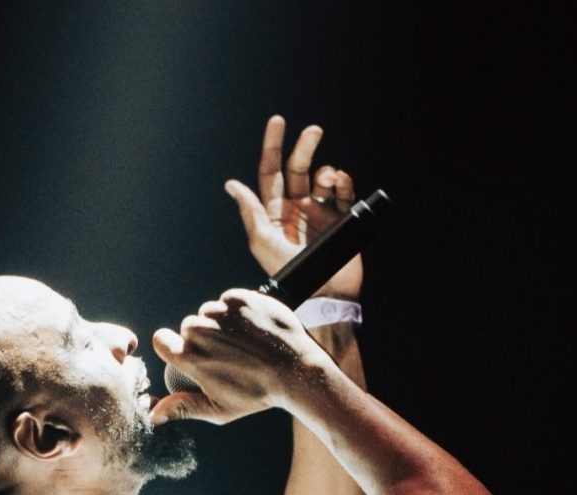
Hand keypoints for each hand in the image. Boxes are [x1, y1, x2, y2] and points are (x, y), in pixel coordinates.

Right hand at [150, 288, 334, 424]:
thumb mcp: (218, 410)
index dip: (172, 346)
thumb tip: (153, 416)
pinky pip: (228, 301)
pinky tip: (252, 329)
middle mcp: (201, 331)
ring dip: (220, 324)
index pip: (160, 340)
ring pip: (209, 313)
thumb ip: (182, 408)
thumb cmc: (258, 394)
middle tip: (228, 355)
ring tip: (243, 343)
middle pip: (188, 327)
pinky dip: (237, 312)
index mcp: (190, 357)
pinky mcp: (240, 298)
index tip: (187, 353)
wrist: (298, 370)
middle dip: (202, 338)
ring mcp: (221, 312)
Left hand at [225, 115, 362, 300]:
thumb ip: (251, 211)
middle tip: (313, 132)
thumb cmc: (287, 271)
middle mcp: (297, 209)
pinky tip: (340, 181)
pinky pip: (344, 193)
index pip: (271, 173)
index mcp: (275, 212)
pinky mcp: (341, 219)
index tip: (277, 122)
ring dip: (325, 171)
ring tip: (328, 179)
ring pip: (322, 179)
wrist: (322, 291)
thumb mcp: (262, 241)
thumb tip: (231, 185)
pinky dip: (344, 183)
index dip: (272, 147)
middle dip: (304, 148)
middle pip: (298, 169)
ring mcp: (320, 213)